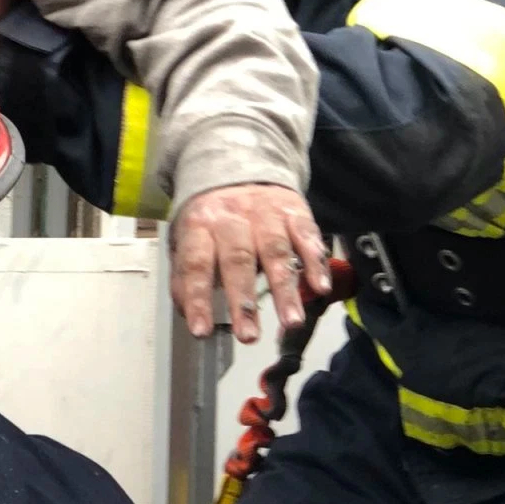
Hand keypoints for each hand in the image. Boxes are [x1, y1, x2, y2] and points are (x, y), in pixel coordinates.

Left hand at [172, 185, 331, 343]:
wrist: (243, 166)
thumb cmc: (214, 218)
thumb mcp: (188, 238)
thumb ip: (184, 276)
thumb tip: (188, 313)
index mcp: (199, 225)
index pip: (195, 264)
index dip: (197, 298)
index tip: (200, 331)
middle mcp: (232, 218)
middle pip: (237, 260)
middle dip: (243, 301)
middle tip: (248, 337)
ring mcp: (266, 214)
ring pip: (275, 252)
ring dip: (284, 289)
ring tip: (290, 322)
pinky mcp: (295, 211)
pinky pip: (306, 236)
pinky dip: (315, 262)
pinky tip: (320, 287)